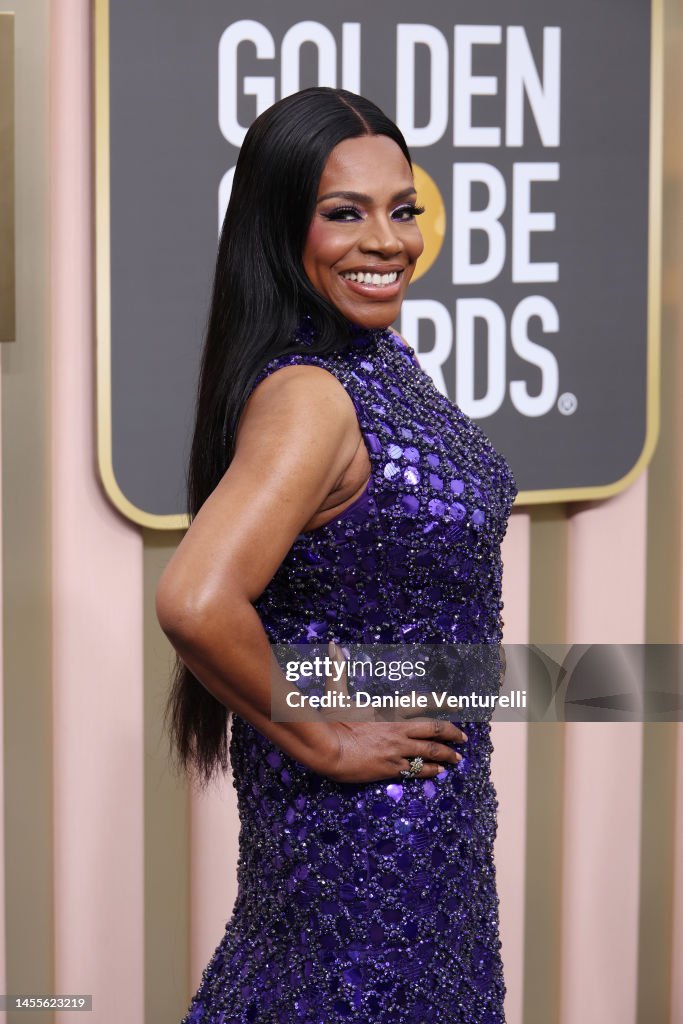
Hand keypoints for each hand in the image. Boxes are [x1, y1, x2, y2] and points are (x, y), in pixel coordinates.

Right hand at [312, 642, 468, 783]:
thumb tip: (333, 644)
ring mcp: (397, 749)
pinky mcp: (391, 768)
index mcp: (389, 709)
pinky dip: (430, 771)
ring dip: (446, 755)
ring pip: (430, 752)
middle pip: (434, 729)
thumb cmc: (331, 721)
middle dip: (452, 733)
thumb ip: (338, 669)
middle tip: (463, 738)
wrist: (327, 749)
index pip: (423, 703)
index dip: (443, 703)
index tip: (458, 705)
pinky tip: (438, 772)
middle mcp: (399, 728)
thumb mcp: (335, 693)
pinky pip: (417, 770)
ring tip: (456, 759)